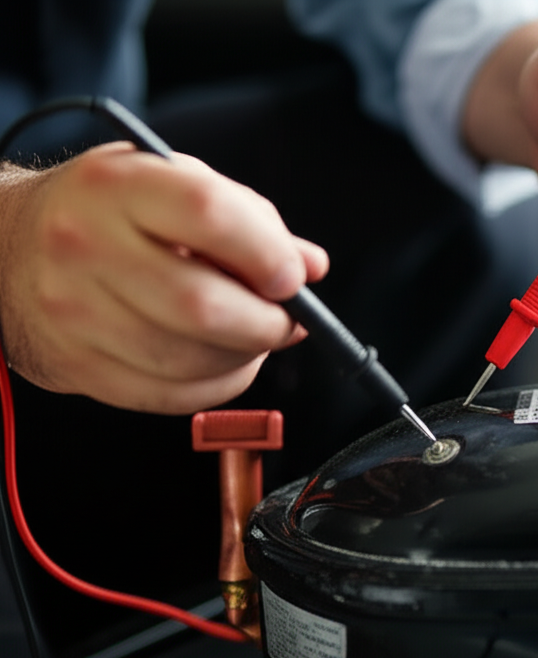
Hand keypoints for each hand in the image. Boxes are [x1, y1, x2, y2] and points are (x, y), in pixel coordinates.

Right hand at [0, 142, 328, 413]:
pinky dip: (216, 384)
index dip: (266, 253)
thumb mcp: (175, 184)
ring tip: (254, 335)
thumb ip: (251, 220)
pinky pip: (169, 395)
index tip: (292, 276)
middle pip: (201, 304)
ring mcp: (74, 312)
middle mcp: (85, 246)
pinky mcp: (75, 365)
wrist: (12, 247)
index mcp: (117, 187)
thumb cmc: (110, 212)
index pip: (207, 213)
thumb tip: (309, 268)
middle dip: (266, 322)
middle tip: (287, 318)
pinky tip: (225, 360)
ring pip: (188, 359)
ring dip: (244, 356)